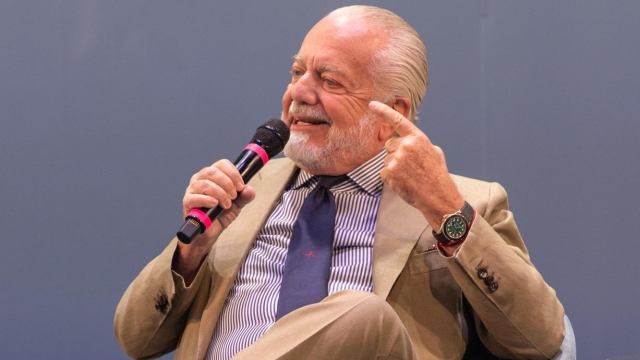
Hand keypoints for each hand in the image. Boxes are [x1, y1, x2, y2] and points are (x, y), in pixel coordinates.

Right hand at [175, 160, 254, 283]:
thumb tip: (249, 189)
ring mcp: (192, 190)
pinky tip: (215, 204)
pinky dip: (207, 199)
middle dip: (227, 183)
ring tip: (226, 204)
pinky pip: (194, 197)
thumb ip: (244, 196)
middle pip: (212, 171)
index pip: (222, 164)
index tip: (240, 186)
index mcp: (213, 175)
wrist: (209, 232)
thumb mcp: (237, 204)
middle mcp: (200, 179)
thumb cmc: (220, 214)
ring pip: (205, 183)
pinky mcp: (187, 202)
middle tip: (234, 196)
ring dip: (220, 193)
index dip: (233, 173)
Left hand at [369, 101, 463, 231]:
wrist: (438, 196)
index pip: (397, 120)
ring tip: (409, 176)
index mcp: (417, 138)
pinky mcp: (389, 172)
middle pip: (390, 144)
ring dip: (394, 166)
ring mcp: (396, 158)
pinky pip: (384, 172)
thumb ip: (418, 143)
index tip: (372, 105)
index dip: (383, 111)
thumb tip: (408, 141)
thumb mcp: (434, 151)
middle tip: (409, 165)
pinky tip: (403, 182)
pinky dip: (391, 178)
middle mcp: (406, 145)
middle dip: (396, 152)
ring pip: (387, 159)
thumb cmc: (437, 175)